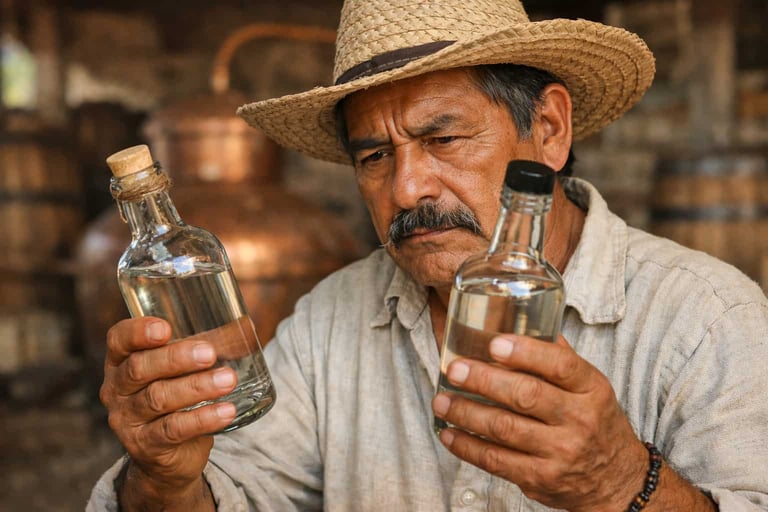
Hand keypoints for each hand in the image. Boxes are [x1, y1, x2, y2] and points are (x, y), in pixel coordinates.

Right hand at [99, 317, 237, 503]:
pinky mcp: (146, 445)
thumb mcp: (180, 372)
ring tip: (229, 379)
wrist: (167, 457)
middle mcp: (116, 389)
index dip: (138, 332)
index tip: (165, 328)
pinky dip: (203, 418)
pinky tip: (227, 411)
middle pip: (139, 368)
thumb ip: (202, 347)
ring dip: (197, 387)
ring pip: (158, 398)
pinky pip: (173, 429)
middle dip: (175, 358)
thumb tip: (246, 326)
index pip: (118, 340)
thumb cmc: (176, 399)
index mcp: (121, 362)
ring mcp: (128, 420)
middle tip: (210, 353)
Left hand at [432, 334, 646, 511]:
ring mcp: (561, 453)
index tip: (494, 344)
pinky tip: (449, 434)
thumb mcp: (590, 387)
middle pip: (526, 395)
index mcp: (591, 389)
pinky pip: (496, 461)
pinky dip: (467, 446)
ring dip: (466, 413)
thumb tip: (519, 320)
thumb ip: (558, 356)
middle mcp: (579, 420)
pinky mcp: (542, 479)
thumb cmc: (595, 422)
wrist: (617, 480)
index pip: (561, 365)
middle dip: (483, 381)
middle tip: (454, 370)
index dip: (525, 352)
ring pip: (504, 429)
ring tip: (441, 401)